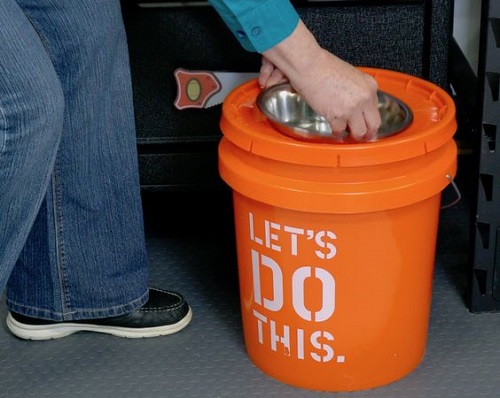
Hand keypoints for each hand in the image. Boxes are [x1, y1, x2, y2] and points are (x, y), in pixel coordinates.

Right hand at [261, 21, 380, 140]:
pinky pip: (339, 130)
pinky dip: (335, 131)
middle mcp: (364, 97)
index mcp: (370, 85)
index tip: (366, 124)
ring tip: (346, 133)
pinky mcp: (338, 115)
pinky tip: (333, 127)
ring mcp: (352, 107)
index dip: (370, 119)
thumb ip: (358, 91)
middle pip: (374, 125)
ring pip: (359, 132)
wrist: (310, 66)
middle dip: (367, 134)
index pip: (376, 109)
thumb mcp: (351, 76)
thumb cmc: (324, 67)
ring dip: (352, 135)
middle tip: (362, 137)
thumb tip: (357, 106)